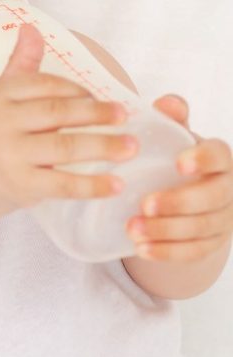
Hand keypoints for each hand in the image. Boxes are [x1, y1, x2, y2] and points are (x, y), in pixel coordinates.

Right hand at [0, 24, 135, 218]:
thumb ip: (21, 65)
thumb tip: (30, 28)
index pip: (43, 85)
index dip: (76, 90)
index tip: (99, 97)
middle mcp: (0, 122)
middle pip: (57, 113)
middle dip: (96, 114)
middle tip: (124, 116)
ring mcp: (9, 155)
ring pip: (65, 147)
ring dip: (104, 146)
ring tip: (131, 146)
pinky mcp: (21, 185)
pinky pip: (64, 184)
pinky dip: (93, 185)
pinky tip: (117, 183)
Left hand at [125, 95, 232, 261]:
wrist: (187, 189)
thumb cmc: (175, 154)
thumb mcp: (173, 134)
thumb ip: (172, 118)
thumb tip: (168, 103)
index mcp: (220, 158)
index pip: (219, 156)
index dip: (203, 159)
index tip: (179, 163)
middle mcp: (228, 189)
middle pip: (212, 198)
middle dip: (179, 203)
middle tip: (144, 204)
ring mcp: (224, 219)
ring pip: (202, 229)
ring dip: (167, 231)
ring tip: (133, 228)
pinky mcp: (213, 243)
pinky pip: (195, 252)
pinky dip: (168, 252)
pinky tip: (141, 249)